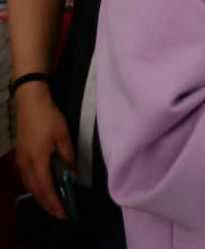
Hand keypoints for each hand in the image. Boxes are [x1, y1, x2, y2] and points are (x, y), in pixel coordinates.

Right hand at [15, 85, 73, 219]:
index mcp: (38, 161)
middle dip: (47, 204)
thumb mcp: (63, 136)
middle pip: (36, 191)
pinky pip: (28, 178)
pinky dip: (37, 187)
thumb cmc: (48, 118)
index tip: (64, 213)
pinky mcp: (20, 156)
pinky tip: (44, 187)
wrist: (30, 103)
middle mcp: (26, 165)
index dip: (54, 203)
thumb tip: (72, 174)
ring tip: (54, 204)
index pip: (46, 189)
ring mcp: (21, 161)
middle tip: (60, 213)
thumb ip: (68, 157)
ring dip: (41, 197)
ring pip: (30, 185)